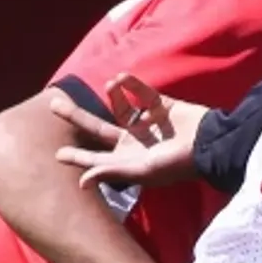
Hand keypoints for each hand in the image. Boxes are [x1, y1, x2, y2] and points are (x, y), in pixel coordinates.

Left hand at [50, 73, 211, 188]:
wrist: (209, 143)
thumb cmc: (175, 162)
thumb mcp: (141, 170)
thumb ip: (110, 172)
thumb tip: (80, 184)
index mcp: (128, 160)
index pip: (96, 158)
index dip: (77, 157)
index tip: (57, 154)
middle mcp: (134, 142)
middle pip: (97, 128)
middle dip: (76, 117)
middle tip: (53, 104)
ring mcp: (147, 124)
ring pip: (119, 107)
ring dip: (112, 96)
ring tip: (111, 85)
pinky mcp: (162, 106)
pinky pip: (142, 93)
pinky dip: (131, 84)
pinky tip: (121, 78)